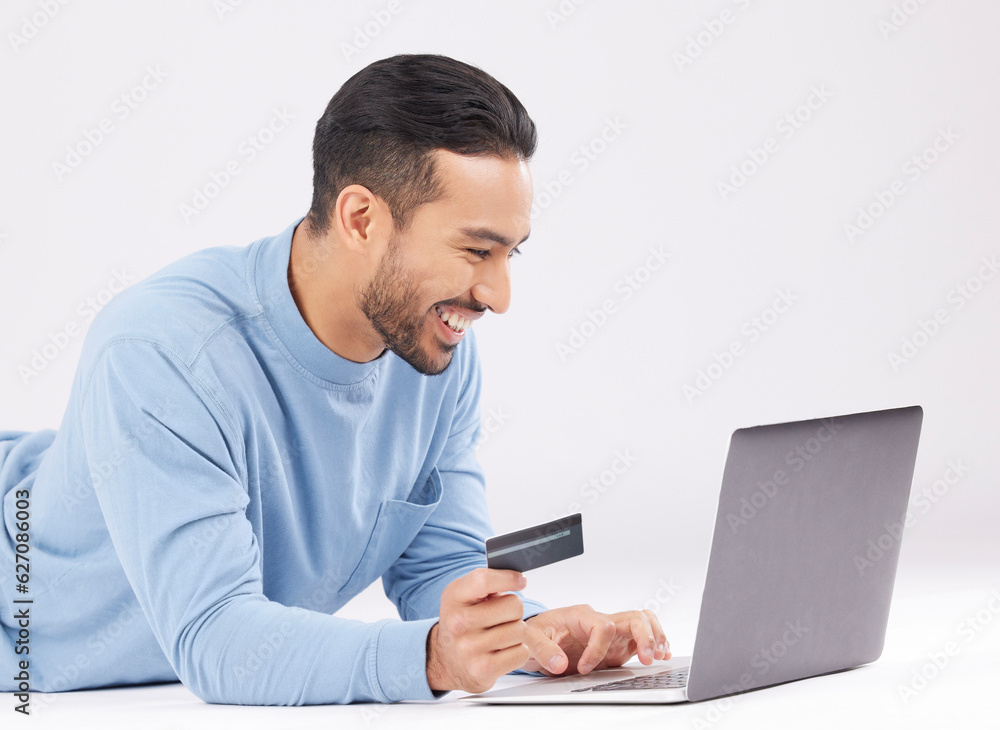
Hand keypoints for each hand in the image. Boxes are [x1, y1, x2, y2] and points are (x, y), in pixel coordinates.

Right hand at [426, 568, 529, 692]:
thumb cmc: (462, 623)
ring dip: (516, 632)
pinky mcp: (483, 669)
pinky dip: (517, 651)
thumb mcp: (464, 595)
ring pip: (520, 630)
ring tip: (500, 634)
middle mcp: (458, 623)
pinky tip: (502, 651)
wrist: (446, 660)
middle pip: (514, 606)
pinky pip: (521, 652)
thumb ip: (487, 583)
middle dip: (514, 610)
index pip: (484, 580)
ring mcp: (470, 648)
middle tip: (502, 617)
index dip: (509, 578)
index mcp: (453, 597)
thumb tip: (517, 579)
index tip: (520, 581)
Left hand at [519, 605, 669, 675]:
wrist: (538, 636)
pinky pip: (641, 637)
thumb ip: (544, 650)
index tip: (583, 667)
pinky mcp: (616, 644)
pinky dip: (654, 643)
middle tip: (647, 657)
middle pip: (632, 617)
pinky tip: (660, 655)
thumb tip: (560, 663)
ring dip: (654, 637)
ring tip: (660, 655)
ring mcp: (611, 632)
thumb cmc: (536, 632)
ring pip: (642, 622)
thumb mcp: (530, 638)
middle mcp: (599, 620)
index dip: (597, 649)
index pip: (602, 626)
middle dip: (644, 636)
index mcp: (581, 615)